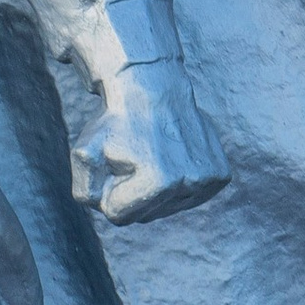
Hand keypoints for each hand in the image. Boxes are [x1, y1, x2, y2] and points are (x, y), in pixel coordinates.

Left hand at [73, 57, 227, 225]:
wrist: (152, 88)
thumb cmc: (115, 123)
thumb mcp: (85, 153)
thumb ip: (84, 191)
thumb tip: (105, 208)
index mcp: (160, 181)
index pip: (117, 215)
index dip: (108, 190)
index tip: (114, 163)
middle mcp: (190, 182)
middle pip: (144, 215)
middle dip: (130, 191)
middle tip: (134, 158)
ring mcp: (208, 180)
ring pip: (166, 208)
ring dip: (153, 189)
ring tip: (153, 157)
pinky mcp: (219, 175)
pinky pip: (187, 198)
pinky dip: (175, 185)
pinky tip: (171, 160)